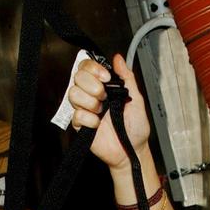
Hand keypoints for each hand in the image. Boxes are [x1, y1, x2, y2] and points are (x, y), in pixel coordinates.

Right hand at [68, 54, 150, 169]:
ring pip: (73, 94)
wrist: (132, 150)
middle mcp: (92, 95)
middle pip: (77, 77)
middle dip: (92, 85)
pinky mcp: (80, 126)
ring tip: (102, 111)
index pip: (87, 67)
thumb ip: (127, 77)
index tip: (105, 77)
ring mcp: (85, 110)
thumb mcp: (136, 98)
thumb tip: (118, 59)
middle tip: (104, 96)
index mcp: (104, 86)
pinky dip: (88, 119)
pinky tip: (98, 125)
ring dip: (90, 101)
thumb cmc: (136, 128)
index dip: (93, 68)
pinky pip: (76, 115)